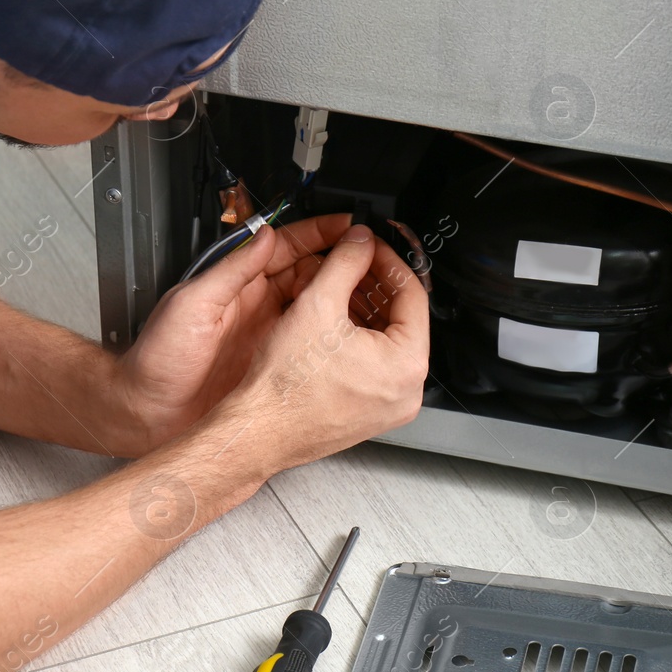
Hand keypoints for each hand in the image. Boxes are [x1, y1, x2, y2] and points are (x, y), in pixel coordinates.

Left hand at [111, 214, 355, 452]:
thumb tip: (265, 235)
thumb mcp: (193, 304)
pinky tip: (354, 336)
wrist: (147, 414)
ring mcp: (267, 338)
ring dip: (344, 298)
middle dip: (342, 262)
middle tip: (373, 257)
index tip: (347, 226)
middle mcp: (256, 308)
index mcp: (235, 285)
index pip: (285, 248)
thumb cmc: (156, 360)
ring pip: (316, 309)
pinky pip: (311, 346)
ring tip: (374, 292)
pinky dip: (334, 337)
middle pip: (309, 275)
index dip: (318, 234)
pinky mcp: (272, 369)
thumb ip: (232, 270)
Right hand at [214, 223, 429, 474]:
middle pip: (401, 317)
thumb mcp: (318, 303)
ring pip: (386, 340)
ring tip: (337, 286)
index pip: (413, 294)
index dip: (388, 260)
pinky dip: (357, 338)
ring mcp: (389, 405)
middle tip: (352, 260)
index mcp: (407, 364)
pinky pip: (373, 364)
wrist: (258, 430)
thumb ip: (346, 261)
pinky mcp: (369, 412)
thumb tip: (361, 241)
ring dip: (364, 308)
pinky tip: (331, 320)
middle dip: (374, 284)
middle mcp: (406, 390)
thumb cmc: (286, 386)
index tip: (370, 245)